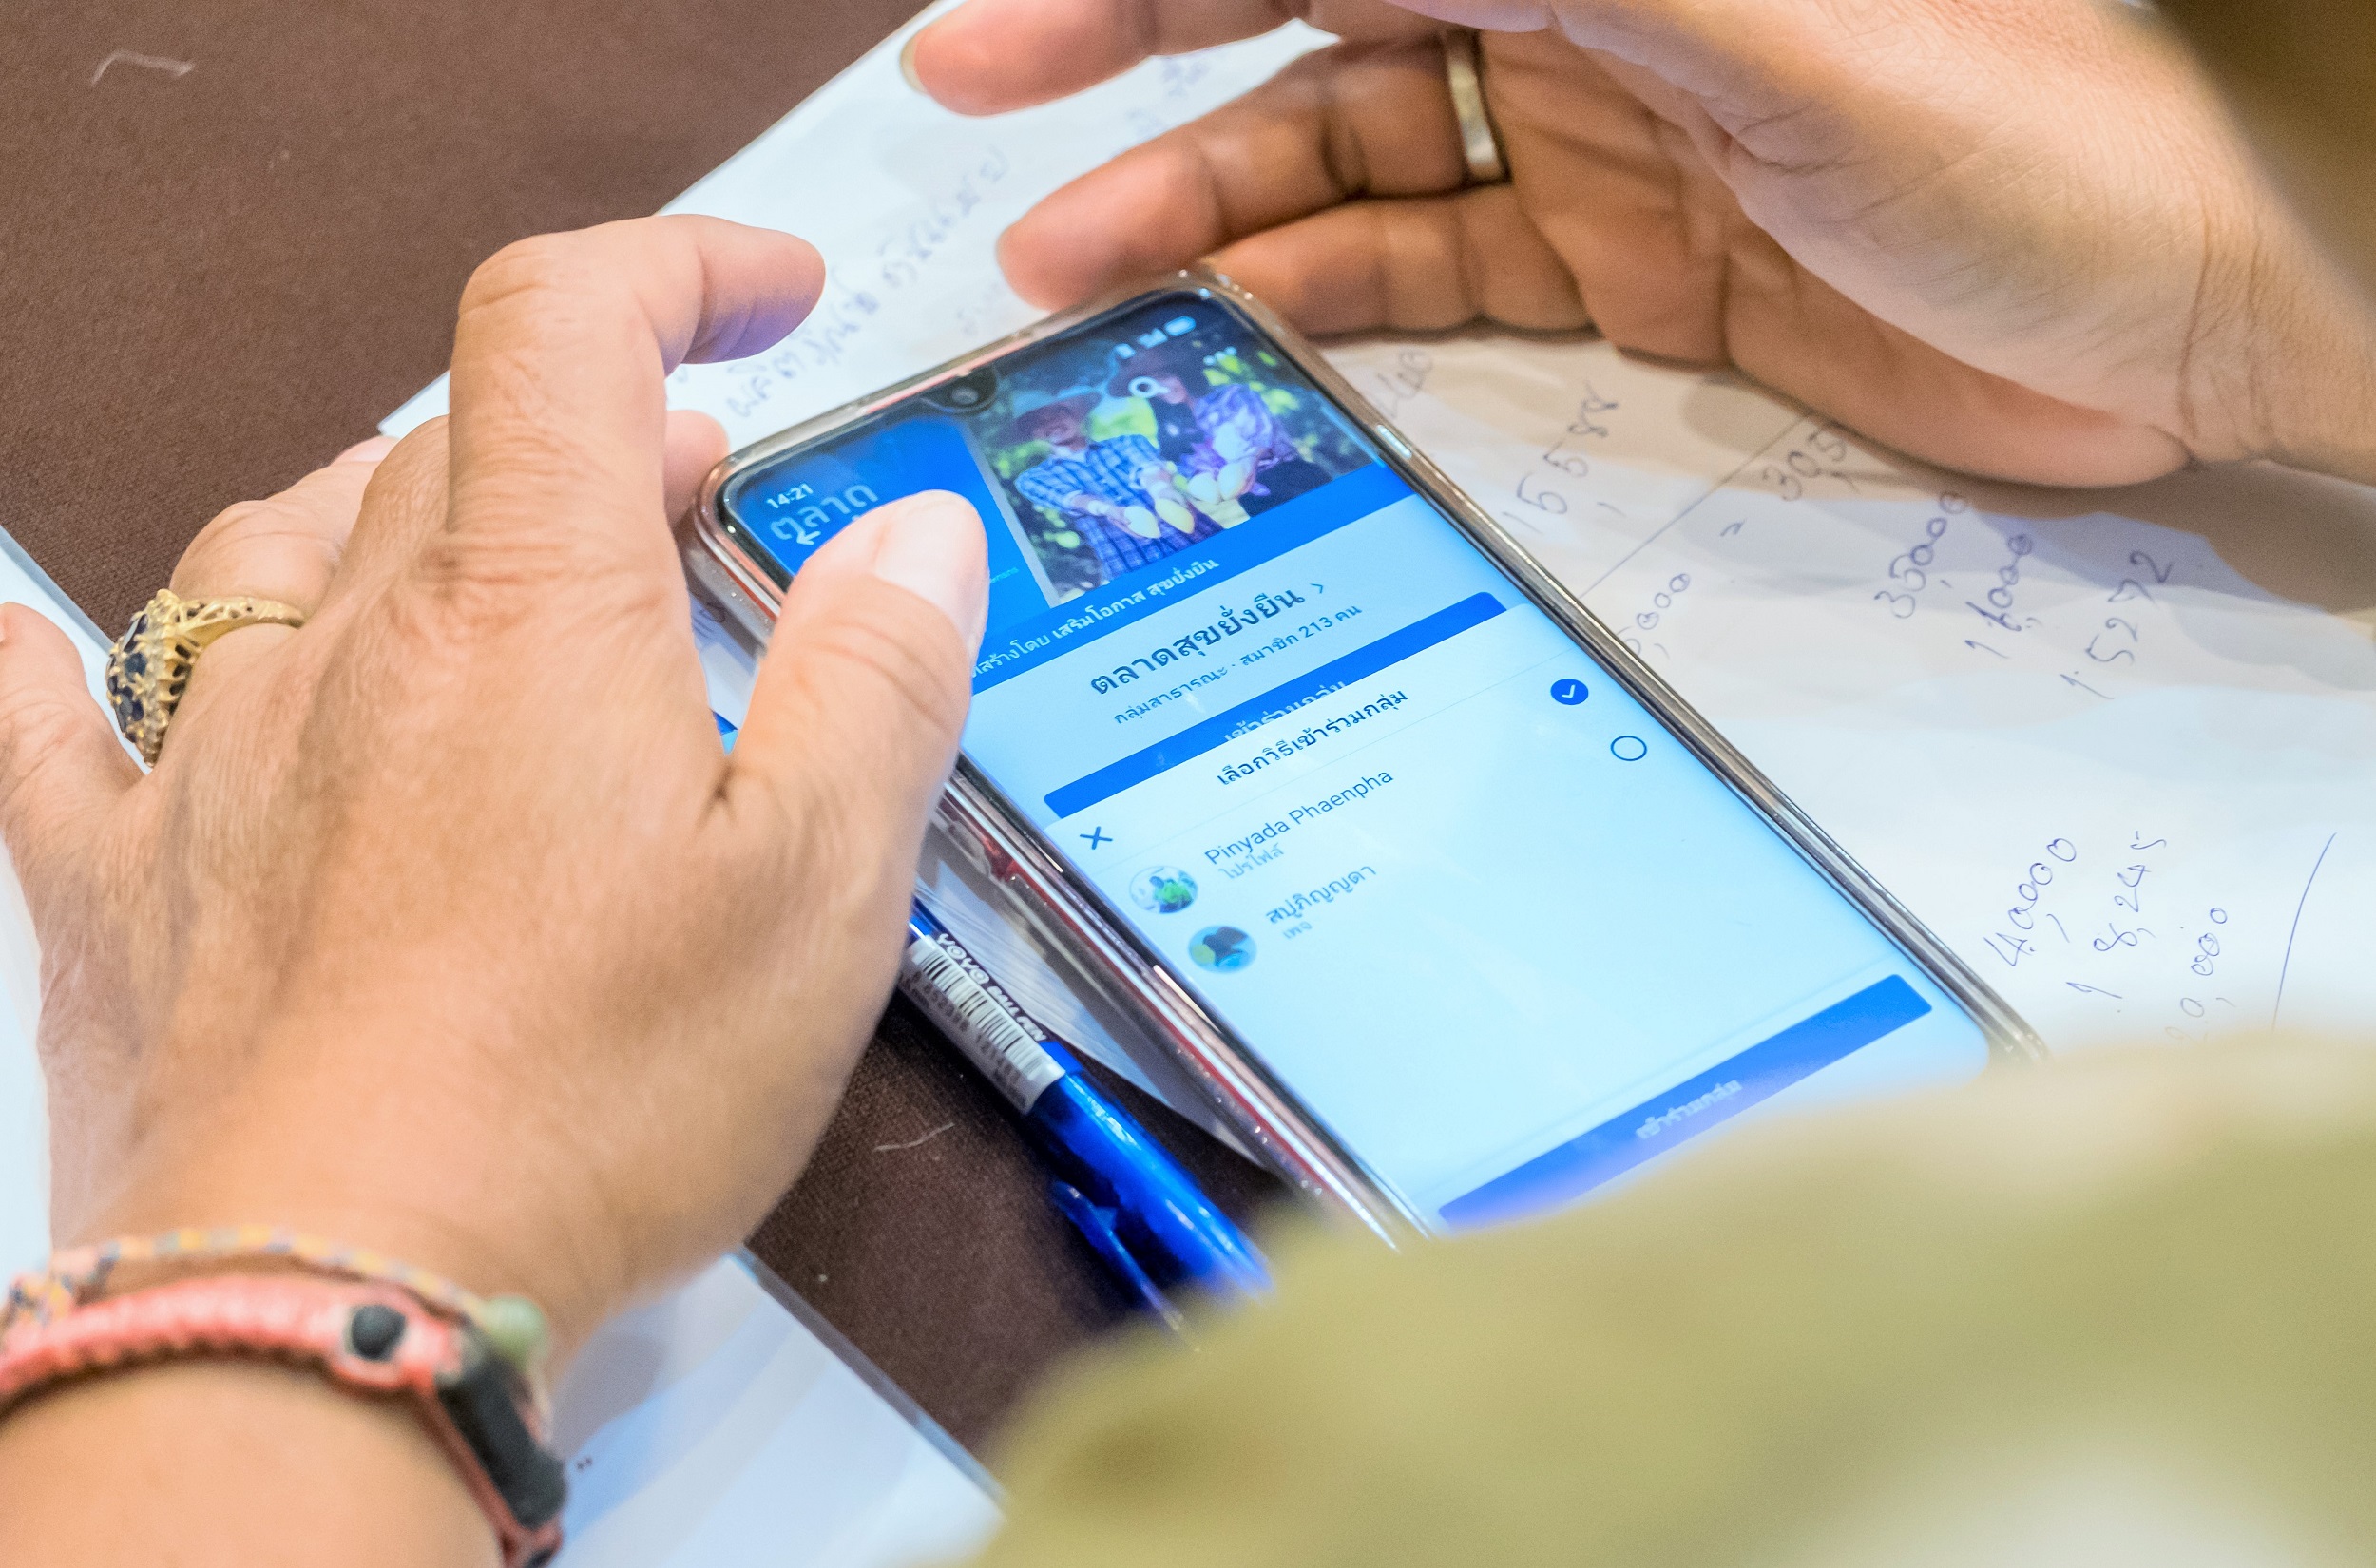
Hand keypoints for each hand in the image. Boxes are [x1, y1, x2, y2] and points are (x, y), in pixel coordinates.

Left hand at [0, 216, 988, 1354]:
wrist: (327, 1298)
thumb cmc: (580, 1102)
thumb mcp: (822, 891)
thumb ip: (880, 683)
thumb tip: (917, 537)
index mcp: (532, 617)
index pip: (565, 328)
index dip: (670, 265)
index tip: (761, 294)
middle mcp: (355, 647)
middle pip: (450, 438)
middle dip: (593, 430)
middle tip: (692, 492)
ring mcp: (215, 755)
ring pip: (278, 546)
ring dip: (394, 510)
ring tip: (479, 556)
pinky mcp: (122, 879)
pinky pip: (62, 714)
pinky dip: (85, 659)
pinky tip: (82, 650)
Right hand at [907, 0, 2375, 486]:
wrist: (2189, 313)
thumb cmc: (2045, 137)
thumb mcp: (1791, 34)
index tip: (1016, 13)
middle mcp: (1584, 17)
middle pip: (1313, 25)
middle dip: (1141, 65)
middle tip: (984, 112)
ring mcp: (1598, 144)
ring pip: (1354, 165)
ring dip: (1212, 209)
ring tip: (1075, 275)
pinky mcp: (1628, 270)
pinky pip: (1440, 278)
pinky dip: (1338, 303)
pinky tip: (1247, 329)